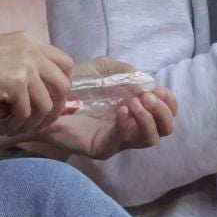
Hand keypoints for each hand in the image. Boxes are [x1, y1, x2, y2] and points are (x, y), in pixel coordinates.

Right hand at [0, 32, 73, 139]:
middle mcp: (32, 51)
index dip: (62, 85)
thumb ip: (20, 65)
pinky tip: (4, 128)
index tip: (52, 100)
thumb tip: (34, 93)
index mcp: (29, 41)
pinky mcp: (15, 85)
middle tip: (40, 122)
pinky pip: (26, 114)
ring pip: (47, 104)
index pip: (65, 63)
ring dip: (34, 122)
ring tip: (16, 129)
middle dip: (55, 108)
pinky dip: (17, 126)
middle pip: (63, 85)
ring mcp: (26, 67)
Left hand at [21, 59, 178, 159]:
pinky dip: (126, 125)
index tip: (159, 90)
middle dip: (162, 112)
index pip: (166, 113)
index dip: (169, 103)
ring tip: (134, 103)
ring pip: (149, 139)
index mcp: (136, 109)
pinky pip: (121, 142)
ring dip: (148, 119)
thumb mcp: (105, 69)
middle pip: (165, 129)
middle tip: (147, 97)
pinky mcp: (101, 148)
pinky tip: (121, 110)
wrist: (47, 96)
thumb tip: (148, 85)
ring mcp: (117, 139)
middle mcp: (131, 126)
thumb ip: (127, 73)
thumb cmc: (77, 83)